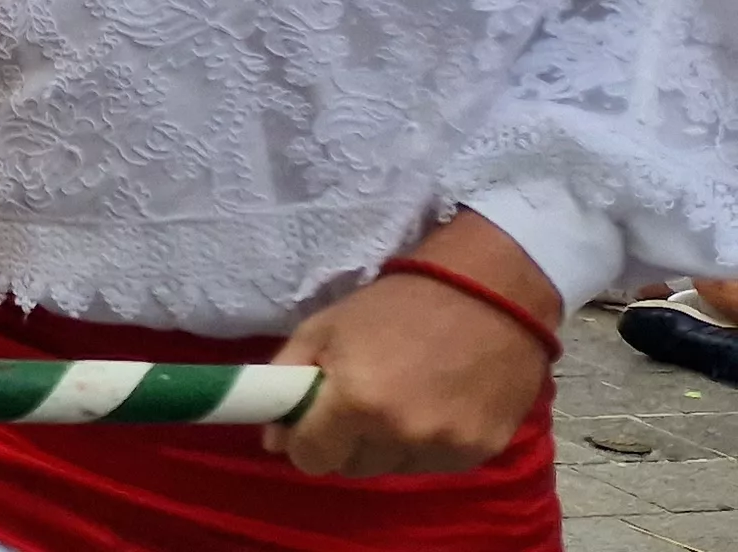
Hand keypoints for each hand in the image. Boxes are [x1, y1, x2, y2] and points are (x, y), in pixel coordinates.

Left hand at [265, 213, 556, 476]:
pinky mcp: (481, 452)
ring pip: (392, 469)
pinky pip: (433, 465)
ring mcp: (445, 447)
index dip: (305, 441)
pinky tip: (435, 406)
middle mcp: (400, 433)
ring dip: (386, 446)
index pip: (311, 459)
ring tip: (401, 400)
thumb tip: (272, 438)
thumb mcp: (324, 327)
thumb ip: (286, 380)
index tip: (313, 421)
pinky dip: (425, 446)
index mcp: (355, 402)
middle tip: (358, 403)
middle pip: (351, 468)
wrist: (490, 294)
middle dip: (345, 443)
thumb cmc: (396, 304)